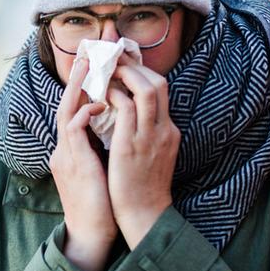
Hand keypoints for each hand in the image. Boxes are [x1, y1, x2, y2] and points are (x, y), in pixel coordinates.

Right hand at [51, 58, 116, 270]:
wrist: (93, 233)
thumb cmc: (102, 205)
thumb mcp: (101, 171)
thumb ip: (101, 149)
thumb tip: (117, 130)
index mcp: (71, 151)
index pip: (75, 112)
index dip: (83, 90)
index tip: (95, 68)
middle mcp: (64, 150)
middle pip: (66, 105)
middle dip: (77, 79)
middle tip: (89, 54)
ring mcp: (65, 155)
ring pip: (67, 112)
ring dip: (79, 87)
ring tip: (91, 67)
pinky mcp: (73, 162)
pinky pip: (74, 128)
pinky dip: (86, 112)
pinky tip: (102, 102)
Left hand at [107, 55, 180, 248]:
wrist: (144, 215)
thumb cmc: (140, 188)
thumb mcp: (151, 155)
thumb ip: (145, 134)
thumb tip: (127, 115)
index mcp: (168, 131)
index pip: (162, 90)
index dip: (143, 72)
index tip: (124, 62)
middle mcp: (163, 129)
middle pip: (159, 83)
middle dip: (136, 65)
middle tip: (114, 56)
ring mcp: (150, 136)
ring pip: (146, 89)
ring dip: (125, 74)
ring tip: (107, 69)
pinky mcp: (131, 145)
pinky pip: (126, 109)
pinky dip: (114, 95)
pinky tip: (101, 93)